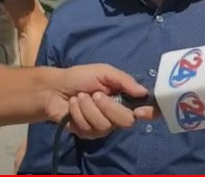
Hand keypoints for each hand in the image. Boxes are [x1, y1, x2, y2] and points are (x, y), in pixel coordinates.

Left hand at [43, 64, 158, 138]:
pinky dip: (78, 113)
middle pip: (126, 121)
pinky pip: (88, 128)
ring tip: (79, 97)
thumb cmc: (81, 77)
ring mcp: (103, 126)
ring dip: (88, 108)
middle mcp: (119, 114)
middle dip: (108, 107)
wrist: (54, 88)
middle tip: (95, 94)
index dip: (149, 113)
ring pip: (104, 125)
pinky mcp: (87, 133)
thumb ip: (125, 80)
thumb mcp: (104, 72)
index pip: (148, 111)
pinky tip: (72, 106)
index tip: (139, 111)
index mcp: (127, 98)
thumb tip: (144, 92)